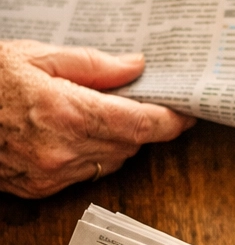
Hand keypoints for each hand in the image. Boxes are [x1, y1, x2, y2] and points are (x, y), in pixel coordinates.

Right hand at [0, 40, 194, 197]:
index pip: (143, 125)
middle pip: (132, 145)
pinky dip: (90, 155)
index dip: (172, 120)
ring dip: (117, 141)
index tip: (189, 111)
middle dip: (144, 125)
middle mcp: (64, 150)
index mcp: (68, 113)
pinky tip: (72, 134)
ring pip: (111, 161)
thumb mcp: (34, 56)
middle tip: (145, 103)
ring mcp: (51, 174)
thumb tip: (136, 66)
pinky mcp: (38, 189)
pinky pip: (84, 174)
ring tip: (98, 113)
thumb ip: (93, 64)